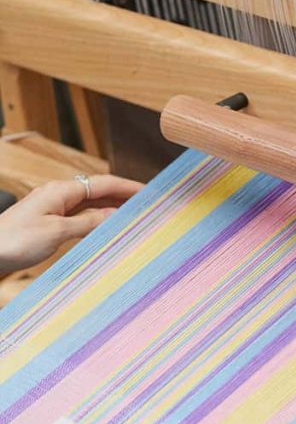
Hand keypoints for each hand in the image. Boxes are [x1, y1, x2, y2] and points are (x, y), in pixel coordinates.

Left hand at [0, 175, 141, 273]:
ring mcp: (55, 207)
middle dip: (125, 195)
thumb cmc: (16, 240)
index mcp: (62, 191)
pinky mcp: (51, 221)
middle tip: (149, 203)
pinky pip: (82, 216)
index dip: (129, 186)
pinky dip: (99, 219)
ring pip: (92, 204)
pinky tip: (108, 227)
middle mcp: (60, 195)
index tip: (151, 191)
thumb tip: (115, 215)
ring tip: (135, 214)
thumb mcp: (57, 231)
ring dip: (113, 208)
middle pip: (100, 191)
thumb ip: (88, 222)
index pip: (104, 183)